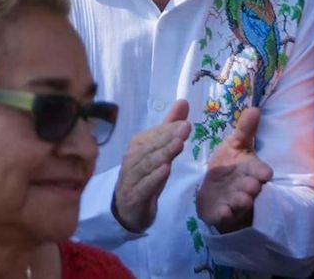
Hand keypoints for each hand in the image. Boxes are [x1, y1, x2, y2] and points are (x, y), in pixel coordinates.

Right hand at [113, 99, 189, 233]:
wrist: (127, 211)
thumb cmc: (145, 176)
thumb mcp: (159, 152)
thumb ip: (169, 127)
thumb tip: (183, 102)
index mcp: (137, 146)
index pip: (153, 135)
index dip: (169, 129)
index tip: (185, 123)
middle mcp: (132, 160)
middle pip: (150, 147)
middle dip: (167, 137)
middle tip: (185, 128)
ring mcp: (131, 179)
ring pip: (147, 165)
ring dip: (163, 154)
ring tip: (179, 145)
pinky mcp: (134, 197)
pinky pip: (144, 186)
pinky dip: (154, 178)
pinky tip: (166, 170)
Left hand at [195, 107, 272, 233]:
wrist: (213, 187)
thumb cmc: (229, 164)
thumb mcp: (235, 145)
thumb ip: (245, 129)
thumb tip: (255, 108)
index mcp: (251, 170)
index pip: (261, 171)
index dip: (262, 172)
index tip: (264, 172)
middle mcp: (246, 187)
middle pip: (252, 188)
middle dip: (252, 187)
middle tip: (250, 186)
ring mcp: (235, 201)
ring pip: (241, 203)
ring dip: (241, 201)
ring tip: (240, 199)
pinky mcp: (222, 213)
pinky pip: (225, 216)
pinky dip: (225, 215)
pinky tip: (223, 212)